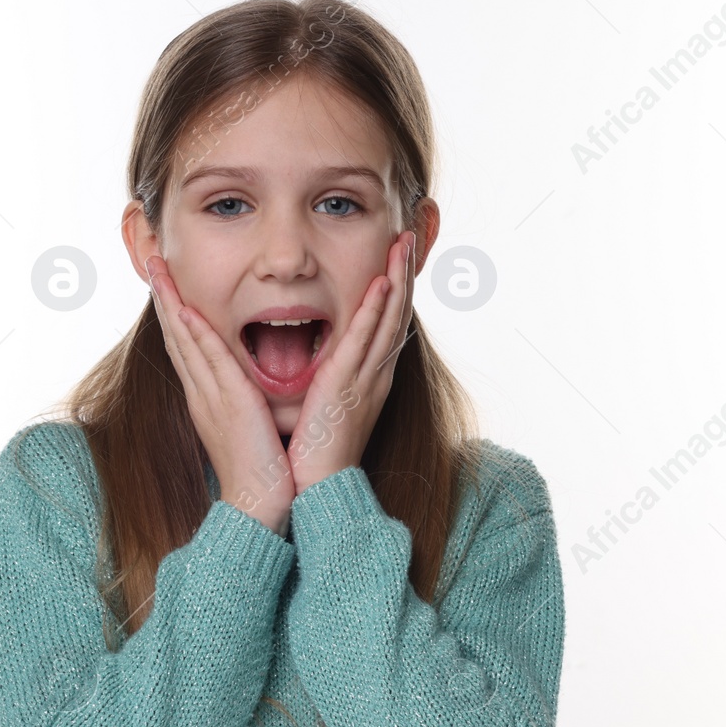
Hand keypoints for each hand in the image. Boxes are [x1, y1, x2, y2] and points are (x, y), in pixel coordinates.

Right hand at [145, 254, 295, 535]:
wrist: (259, 506)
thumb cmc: (261, 470)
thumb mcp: (248, 426)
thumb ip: (243, 401)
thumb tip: (246, 387)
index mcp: (208, 397)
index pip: (186, 344)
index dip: (174, 310)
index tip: (166, 281)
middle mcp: (202, 393)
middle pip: (176, 335)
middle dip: (163, 295)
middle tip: (151, 259)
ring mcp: (210, 398)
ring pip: (184, 340)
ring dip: (171, 302)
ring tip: (158, 268)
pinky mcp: (228, 404)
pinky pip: (209, 361)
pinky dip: (195, 333)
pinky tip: (186, 310)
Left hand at [286, 230, 415, 494]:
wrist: (315, 490)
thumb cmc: (314, 455)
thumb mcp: (327, 407)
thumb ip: (329, 380)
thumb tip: (324, 363)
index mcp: (369, 379)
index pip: (388, 324)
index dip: (396, 288)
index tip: (398, 256)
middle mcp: (375, 376)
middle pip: (397, 314)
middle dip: (405, 274)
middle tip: (410, 236)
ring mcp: (366, 381)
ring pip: (389, 320)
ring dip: (398, 279)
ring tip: (404, 244)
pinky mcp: (349, 388)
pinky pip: (367, 342)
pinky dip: (376, 310)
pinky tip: (382, 283)